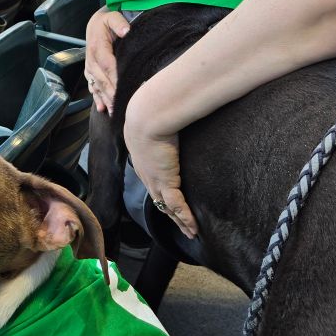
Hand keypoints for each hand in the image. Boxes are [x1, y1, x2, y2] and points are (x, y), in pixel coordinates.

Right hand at [84, 8, 129, 114]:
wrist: (94, 24)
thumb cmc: (106, 21)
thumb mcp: (112, 16)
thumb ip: (119, 23)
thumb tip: (126, 31)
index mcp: (97, 47)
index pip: (107, 65)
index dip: (114, 78)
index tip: (122, 89)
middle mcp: (91, 60)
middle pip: (101, 79)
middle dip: (110, 94)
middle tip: (119, 107)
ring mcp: (89, 67)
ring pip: (97, 86)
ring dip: (104, 99)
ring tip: (113, 112)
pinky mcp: (90, 72)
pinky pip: (92, 86)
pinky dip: (97, 98)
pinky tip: (102, 108)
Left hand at [125, 86, 197, 237]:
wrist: (149, 114)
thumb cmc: (152, 108)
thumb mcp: (154, 116)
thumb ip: (163, 116)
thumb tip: (170, 105)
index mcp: (141, 158)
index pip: (152, 180)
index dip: (160, 192)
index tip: (168, 199)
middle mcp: (145, 173)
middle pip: (158, 199)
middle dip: (170, 213)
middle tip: (181, 224)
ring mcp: (154, 179)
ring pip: (167, 207)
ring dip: (180, 220)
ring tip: (190, 231)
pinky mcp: (165, 182)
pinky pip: (177, 206)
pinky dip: (185, 218)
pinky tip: (193, 227)